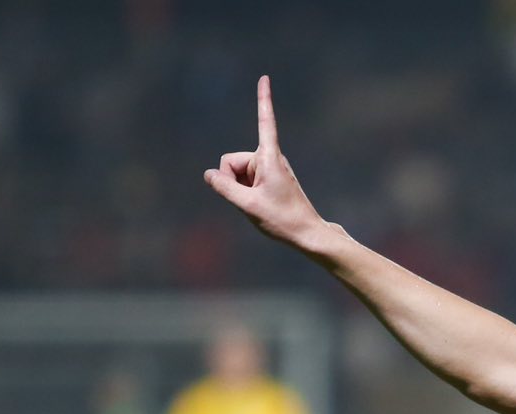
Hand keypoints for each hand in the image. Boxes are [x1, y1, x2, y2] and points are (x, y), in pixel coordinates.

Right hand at [203, 76, 333, 253]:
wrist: (306, 233)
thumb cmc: (282, 219)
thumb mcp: (247, 205)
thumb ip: (223, 187)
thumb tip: (209, 174)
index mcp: (269, 157)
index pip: (265, 122)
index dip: (263, 100)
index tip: (265, 78)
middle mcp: (269, 158)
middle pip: (232, 161)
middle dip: (231, 179)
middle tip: (250, 200)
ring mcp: (268, 168)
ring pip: (236, 173)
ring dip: (239, 189)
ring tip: (258, 204)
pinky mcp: (268, 178)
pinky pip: (244, 181)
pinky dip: (244, 192)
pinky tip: (257, 204)